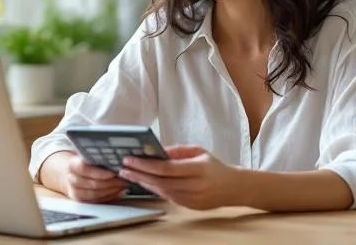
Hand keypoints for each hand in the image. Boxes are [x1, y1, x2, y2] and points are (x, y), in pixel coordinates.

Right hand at [54, 152, 129, 202]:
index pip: (84, 169)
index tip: (113, 172)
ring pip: (96, 194)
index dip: (99, 172)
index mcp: (72, 165)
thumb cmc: (81, 161)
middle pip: (93, 184)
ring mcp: (75, 192)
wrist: (68, 173)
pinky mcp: (81, 200)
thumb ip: (96, 155)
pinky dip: (109, 196)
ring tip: (124, 184)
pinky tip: (118, 190)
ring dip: (113, 190)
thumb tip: (116, 154)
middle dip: (112, 182)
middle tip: (125, 178)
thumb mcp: (85, 154)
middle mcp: (72, 180)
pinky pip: (97, 200)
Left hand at [118, 145, 239, 209]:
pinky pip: (167, 197)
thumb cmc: (214, 166)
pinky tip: (143, 182)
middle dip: (139, 174)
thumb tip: (157, 149)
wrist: (233, 188)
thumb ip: (178, 150)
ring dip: (143, 183)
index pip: (167, 168)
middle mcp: (195, 186)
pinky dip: (154, 189)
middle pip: (161, 181)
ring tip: (128, 175)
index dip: (146, 165)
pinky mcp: (189, 207)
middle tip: (123, 168)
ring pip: (162, 191)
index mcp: (198, 169)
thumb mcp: (199, 152)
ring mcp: (192, 199)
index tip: (131, 159)